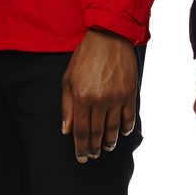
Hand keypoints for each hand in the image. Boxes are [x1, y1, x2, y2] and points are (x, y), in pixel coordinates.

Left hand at [61, 28, 137, 162]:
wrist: (108, 37)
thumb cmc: (85, 56)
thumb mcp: (68, 79)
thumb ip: (66, 106)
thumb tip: (66, 129)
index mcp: (81, 98)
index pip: (80, 131)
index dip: (80, 148)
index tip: (82, 157)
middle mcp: (99, 101)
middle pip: (96, 133)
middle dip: (94, 148)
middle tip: (93, 155)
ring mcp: (116, 98)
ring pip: (113, 129)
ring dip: (110, 142)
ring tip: (107, 148)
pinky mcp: (129, 93)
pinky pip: (128, 118)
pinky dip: (126, 128)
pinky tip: (122, 134)